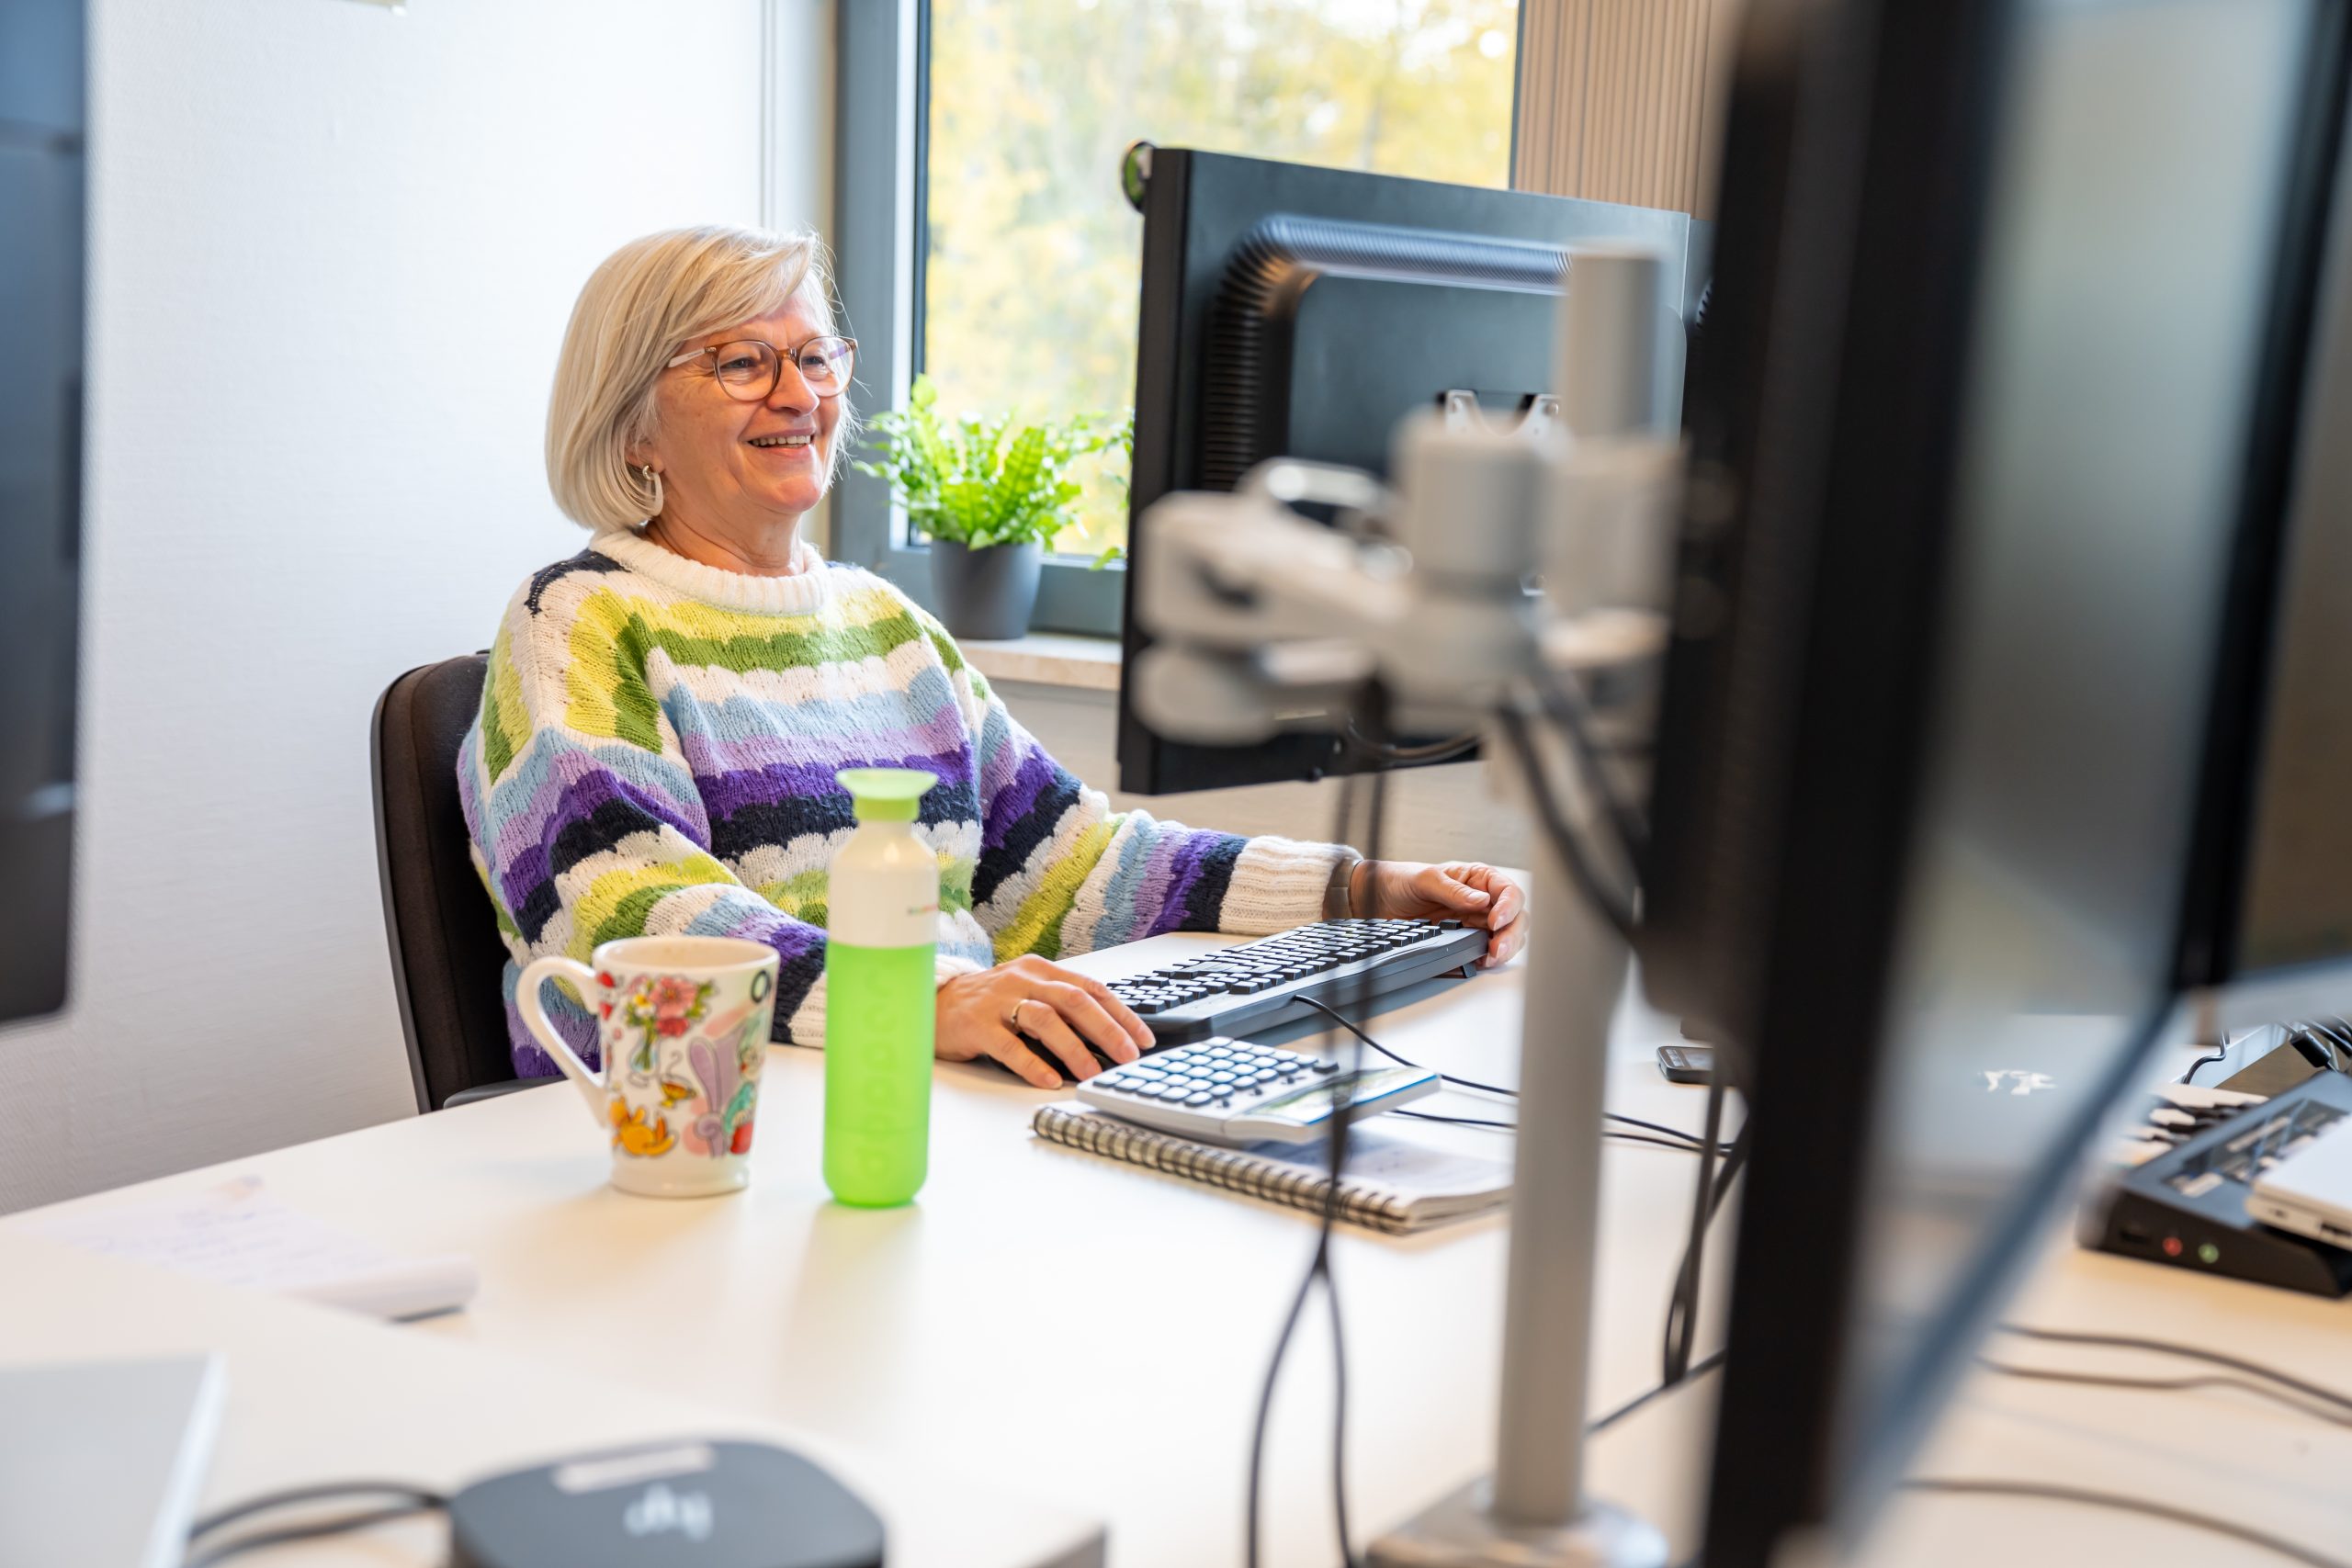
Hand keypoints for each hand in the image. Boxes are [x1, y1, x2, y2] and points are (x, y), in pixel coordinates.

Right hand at [934, 954, 1152, 1087]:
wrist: (933, 1001)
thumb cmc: (988, 1003)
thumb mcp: (1027, 993)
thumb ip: (1061, 1007)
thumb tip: (1107, 1037)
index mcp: (1041, 970)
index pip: (1091, 988)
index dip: (1121, 1013)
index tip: (1144, 1038)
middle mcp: (1023, 980)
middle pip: (1073, 1000)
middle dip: (1107, 1030)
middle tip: (1128, 1055)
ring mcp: (998, 1001)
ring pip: (1045, 1020)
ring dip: (1074, 1047)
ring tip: (1092, 1071)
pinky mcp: (976, 1025)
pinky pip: (1009, 1046)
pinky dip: (1033, 1064)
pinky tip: (1050, 1079)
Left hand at [1354, 860, 1528, 968]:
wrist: (1377, 899)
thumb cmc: (1402, 881)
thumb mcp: (1425, 880)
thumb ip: (1453, 891)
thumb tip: (1481, 901)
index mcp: (1478, 879)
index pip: (1508, 891)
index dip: (1509, 907)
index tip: (1496, 920)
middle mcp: (1482, 901)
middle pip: (1515, 917)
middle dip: (1511, 934)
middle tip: (1496, 948)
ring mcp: (1475, 921)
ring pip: (1506, 936)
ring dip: (1504, 948)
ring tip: (1490, 958)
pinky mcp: (1465, 940)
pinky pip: (1486, 950)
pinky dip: (1488, 958)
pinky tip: (1481, 961)